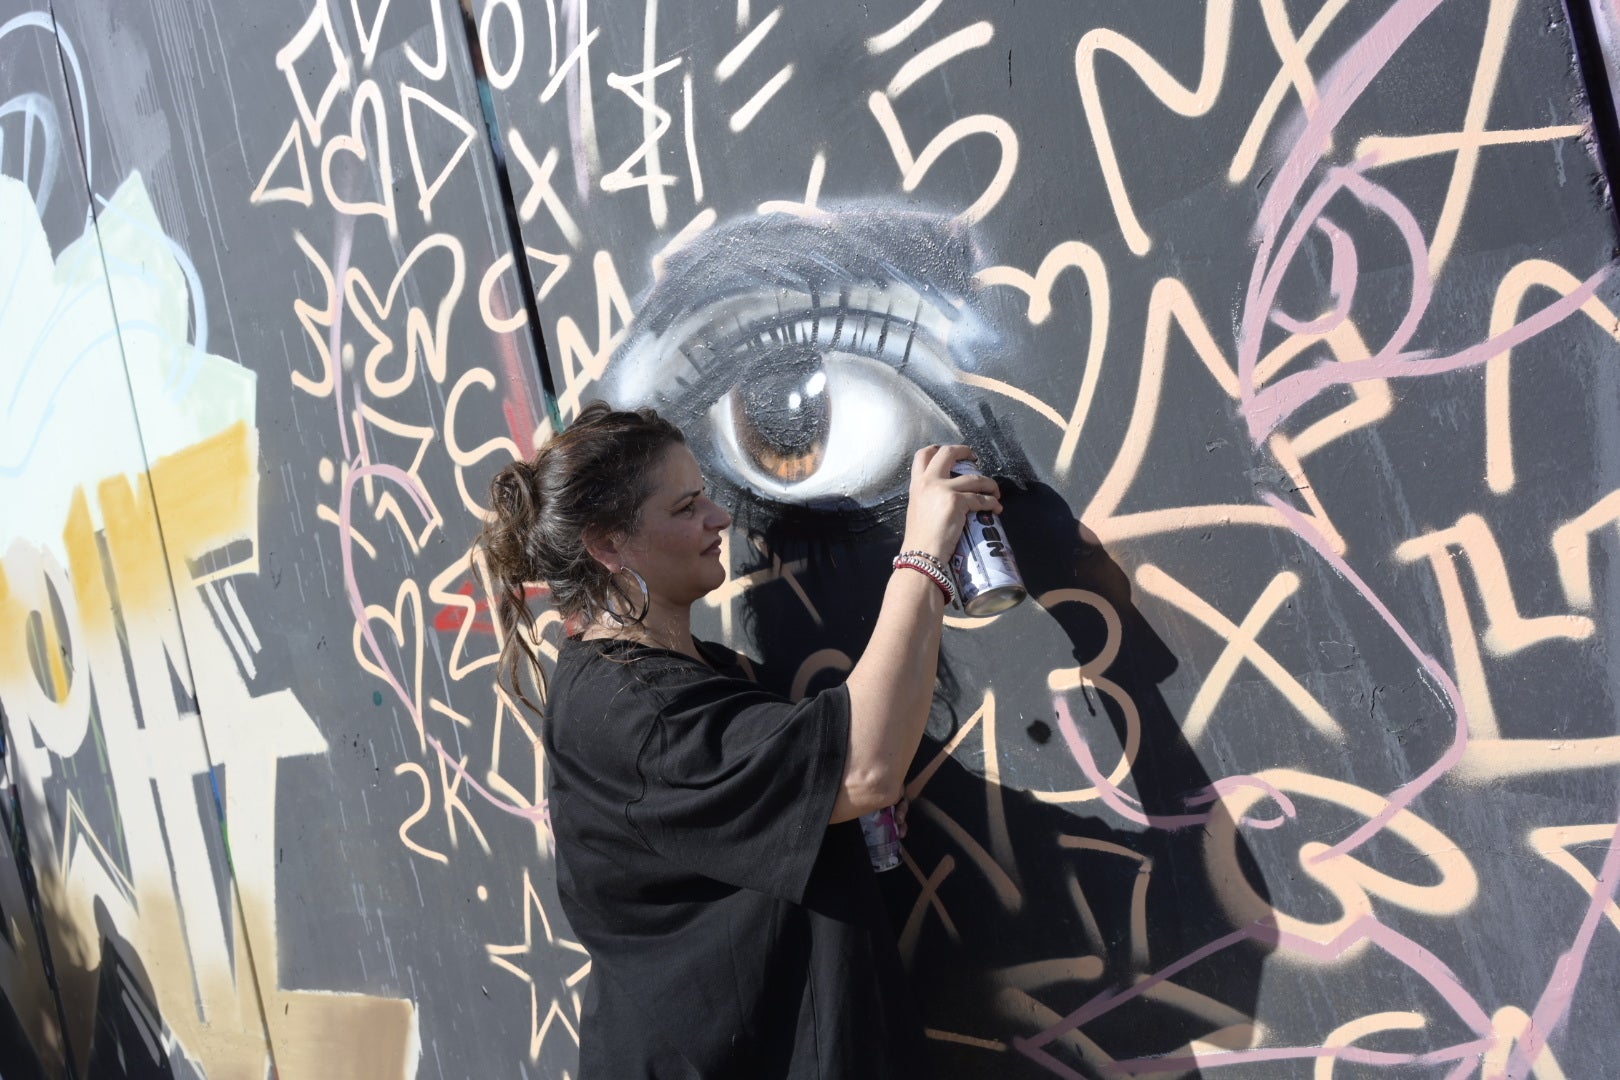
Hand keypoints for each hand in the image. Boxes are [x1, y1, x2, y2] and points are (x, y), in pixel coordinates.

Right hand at [900, 445, 1002, 560]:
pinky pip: (981, 498)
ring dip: (989, 483)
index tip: (953, 454)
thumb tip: (948, 497)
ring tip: (995, 491)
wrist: (921, 555)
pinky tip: (996, 508)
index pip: (923, 455)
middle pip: (947, 453)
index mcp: (916, 484)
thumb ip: (929, 498)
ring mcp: (943, 489)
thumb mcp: (918, 510)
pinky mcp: (957, 501)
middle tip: (975, 459)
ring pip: (974, 478)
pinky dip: (992, 502)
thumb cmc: (920, 539)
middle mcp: (928, 482)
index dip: (939, 448)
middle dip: (965, 451)